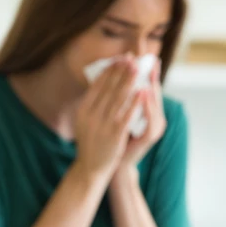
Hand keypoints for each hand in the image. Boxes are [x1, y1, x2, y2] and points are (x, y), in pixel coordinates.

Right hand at [74, 55, 142, 182]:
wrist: (90, 168)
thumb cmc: (90, 143)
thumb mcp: (84, 122)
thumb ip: (91, 105)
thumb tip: (100, 83)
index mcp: (83, 109)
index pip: (97, 85)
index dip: (109, 70)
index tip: (119, 59)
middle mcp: (91, 114)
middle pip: (109, 88)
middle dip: (121, 71)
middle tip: (131, 58)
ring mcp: (103, 124)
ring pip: (119, 97)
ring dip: (129, 80)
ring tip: (137, 68)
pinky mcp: (114, 134)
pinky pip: (127, 114)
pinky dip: (135, 102)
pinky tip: (142, 91)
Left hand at [116, 59, 166, 172]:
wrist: (115, 164)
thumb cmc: (116, 138)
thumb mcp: (118, 115)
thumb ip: (121, 99)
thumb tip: (114, 76)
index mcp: (147, 112)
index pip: (148, 87)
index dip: (145, 72)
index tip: (141, 56)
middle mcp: (155, 117)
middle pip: (154, 92)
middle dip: (150, 75)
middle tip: (148, 58)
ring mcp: (154, 127)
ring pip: (155, 103)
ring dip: (151, 86)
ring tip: (146, 70)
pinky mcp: (150, 136)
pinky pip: (151, 118)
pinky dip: (147, 105)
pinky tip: (143, 92)